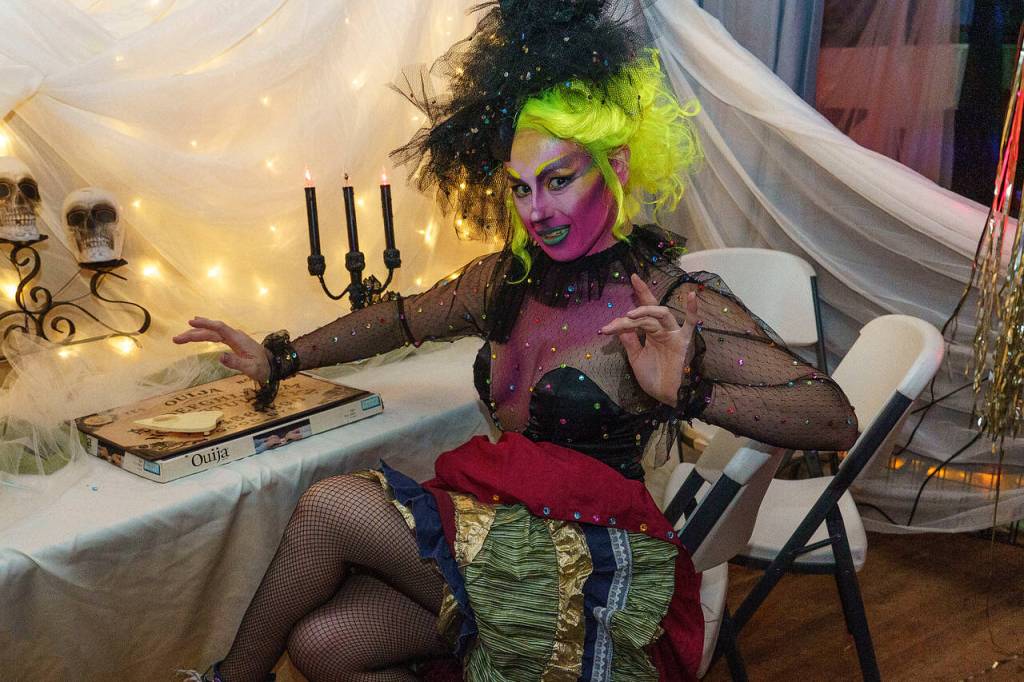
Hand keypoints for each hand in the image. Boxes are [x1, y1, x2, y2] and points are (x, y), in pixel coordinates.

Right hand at [172, 317, 270, 382]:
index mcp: (238, 339)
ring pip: (213, 332)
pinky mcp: (233, 341)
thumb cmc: (263, 368)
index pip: (219, 328)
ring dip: (197, 333)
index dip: (205, 324)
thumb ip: (236, 363)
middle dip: (194, 333)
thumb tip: (219, 357)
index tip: (191, 322)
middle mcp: (235, 335)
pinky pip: (216, 334)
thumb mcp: (251, 369)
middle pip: (212, 331)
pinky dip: (205, 332)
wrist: (274, 365)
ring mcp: (234, 337)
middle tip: (176, 339)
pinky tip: (198, 329)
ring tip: (181, 337)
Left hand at [599, 274, 698, 404]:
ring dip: (646, 311)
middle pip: (650, 308)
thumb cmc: (652, 376)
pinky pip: (690, 324)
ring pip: (661, 314)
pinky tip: (691, 295)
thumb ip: (630, 342)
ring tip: (629, 315)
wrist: (663, 395)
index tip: (605, 328)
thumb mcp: (636, 358)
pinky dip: (692, 310)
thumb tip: (619, 326)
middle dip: (642, 294)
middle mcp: (661, 329)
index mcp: (650, 332)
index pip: (638, 317)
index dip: (622, 318)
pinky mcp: (682, 341)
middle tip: (633, 279)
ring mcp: (672, 334)